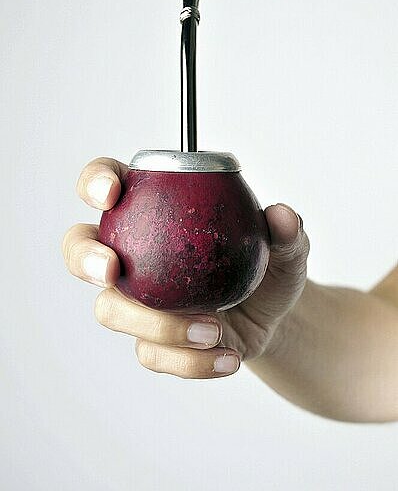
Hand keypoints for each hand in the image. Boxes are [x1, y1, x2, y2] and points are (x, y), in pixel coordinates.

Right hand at [63, 157, 309, 378]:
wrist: (274, 316)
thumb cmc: (268, 264)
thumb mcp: (287, 245)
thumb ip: (286, 230)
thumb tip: (282, 216)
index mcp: (151, 210)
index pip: (108, 184)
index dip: (95, 183)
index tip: (111, 193)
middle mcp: (133, 254)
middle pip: (80, 250)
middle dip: (86, 258)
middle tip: (114, 270)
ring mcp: (137, 301)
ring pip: (110, 311)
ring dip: (155, 324)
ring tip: (212, 330)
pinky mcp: (152, 341)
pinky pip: (152, 354)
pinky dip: (189, 361)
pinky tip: (228, 357)